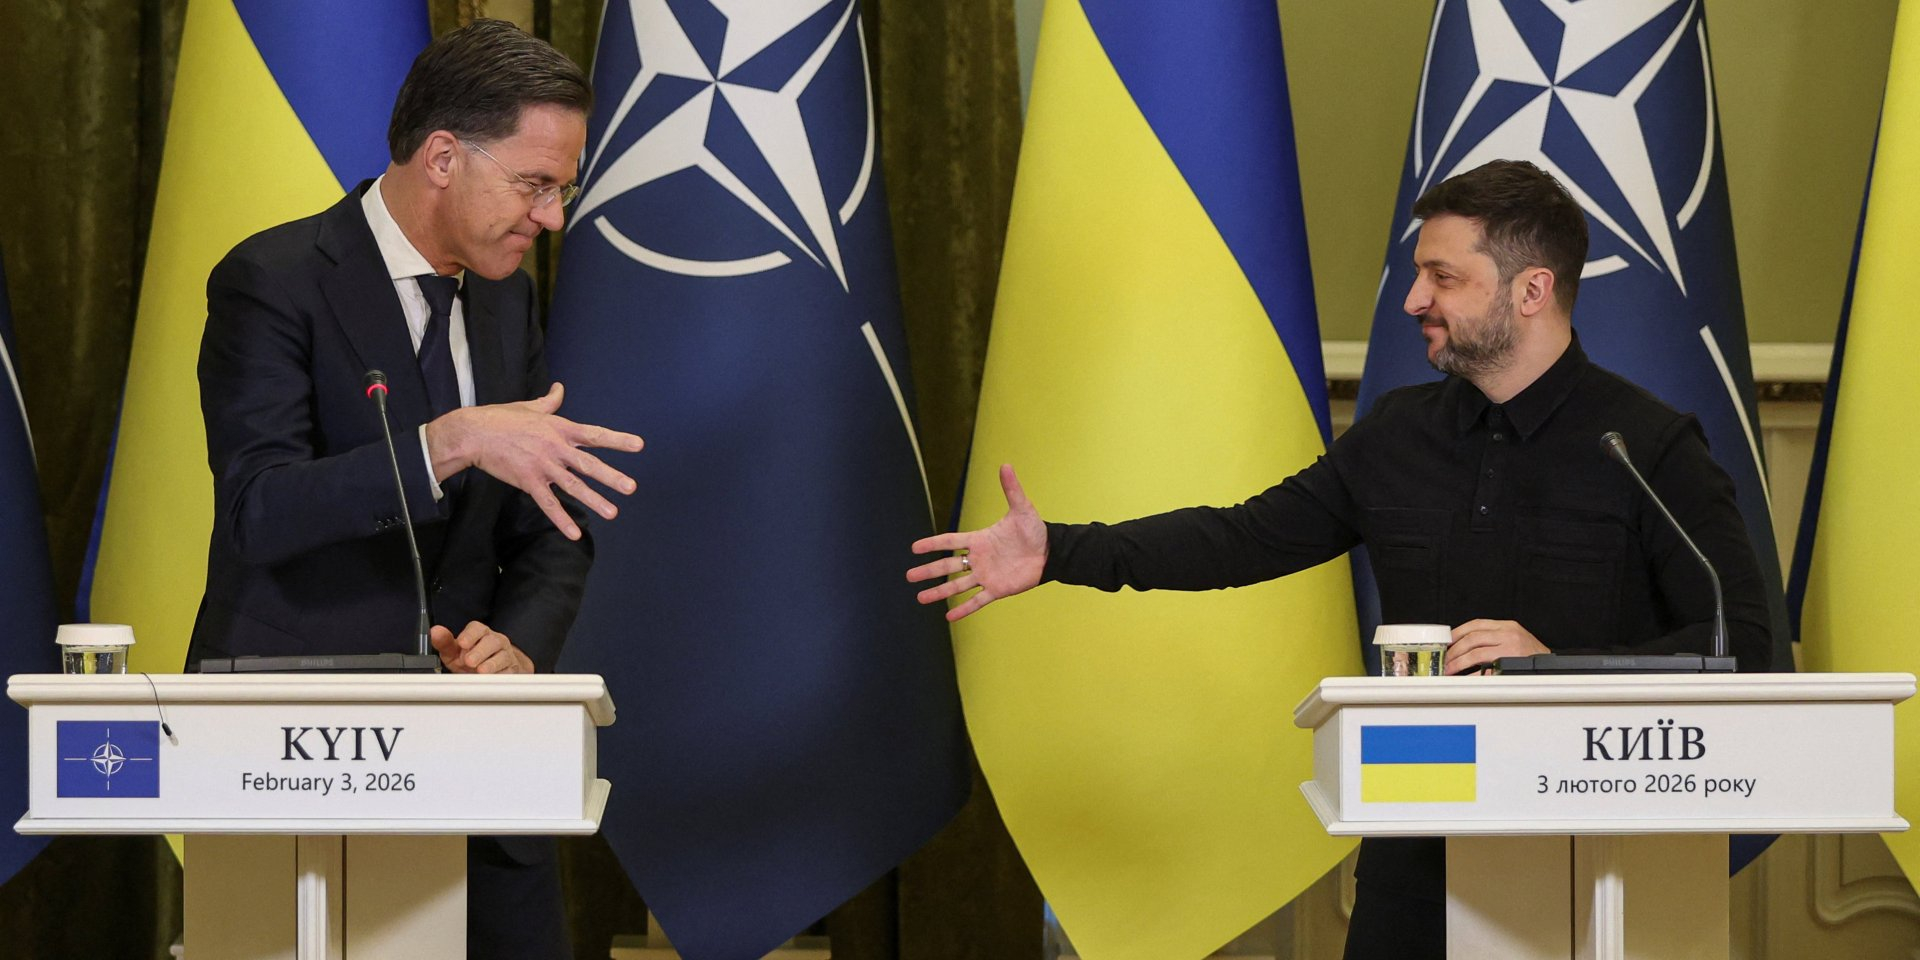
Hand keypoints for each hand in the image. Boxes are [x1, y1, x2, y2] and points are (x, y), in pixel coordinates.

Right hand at [425, 382, 644, 539]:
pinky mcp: (528, 482)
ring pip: (573, 487)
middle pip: (589, 464)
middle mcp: (556, 448)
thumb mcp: (529, 406)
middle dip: (612, 477)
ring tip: (613, 512)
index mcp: (559, 428)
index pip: (594, 435)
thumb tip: (560, 388)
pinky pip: (548, 504)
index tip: (639, 446)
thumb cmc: (501, 418)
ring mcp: (543, 466)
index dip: (617, 440)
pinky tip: (575, 534)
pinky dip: (562, 520)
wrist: (474, 434)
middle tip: (631, 488)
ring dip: (594, 500)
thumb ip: (550, 402)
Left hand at [430, 621, 534, 673]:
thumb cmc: (470, 659)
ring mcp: (505, 654)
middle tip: (469, 661)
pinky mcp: (512, 669)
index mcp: (480, 633)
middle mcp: (495, 641)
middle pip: (492, 641)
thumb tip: (435, 631)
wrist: (489, 672)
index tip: (462, 644)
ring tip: (480, 671)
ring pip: (503, 656)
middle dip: (480, 651)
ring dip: (491, 664)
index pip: (477, 628)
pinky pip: (509, 672)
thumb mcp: (454, 652)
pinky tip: (491, 679)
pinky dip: (500, 676)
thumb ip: (444, 642)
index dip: (470, 635)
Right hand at [907, 464, 1048, 621]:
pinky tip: (949, 617)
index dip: (933, 544)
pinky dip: (964, 609)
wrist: (1050, 553)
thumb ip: (1011, 489)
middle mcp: (978, 559)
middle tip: (909, 576)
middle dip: (928, 571)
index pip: (950, 541)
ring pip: (957, 585)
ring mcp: (986, 575)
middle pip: (947, 566)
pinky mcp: (997, 589)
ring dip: (939, 592)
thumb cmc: (1034, 530)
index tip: (914, 548)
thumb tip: (1005, 465)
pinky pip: (977, 600)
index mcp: (979, 540)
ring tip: (920, 598)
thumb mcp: (1022, 508)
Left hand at [1445, 619, 1548, 674]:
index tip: (1446, 641)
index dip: (1457, 632)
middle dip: (1454, 650)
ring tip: (1449, 669)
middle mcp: (1508, 634)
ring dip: (1458, 662)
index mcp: (1506, 626)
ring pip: (1475, 653)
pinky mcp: (1511, 665)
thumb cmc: (1530, 655)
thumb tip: (1463, 646)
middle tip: (1444, 659)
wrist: (1552, 667)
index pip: (1476, 624)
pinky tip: (1465, 678)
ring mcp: (1510, 649)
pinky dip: (1472, 675)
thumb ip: (1492, 637)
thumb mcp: (1513, 637)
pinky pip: (1486, 670)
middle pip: (1472, 639)